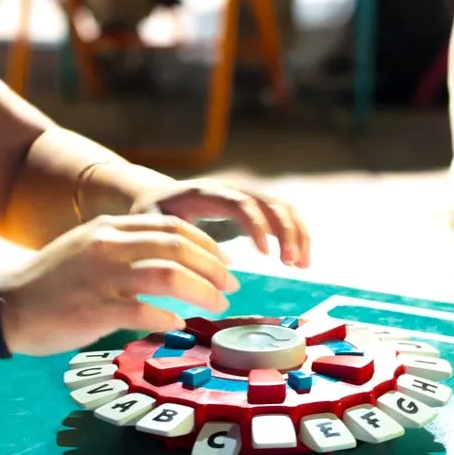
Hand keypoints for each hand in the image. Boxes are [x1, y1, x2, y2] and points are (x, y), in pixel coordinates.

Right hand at [0, 214, 237, 354]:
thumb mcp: (87, 249)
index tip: (225, 263)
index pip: (172, 226)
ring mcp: (103, 277)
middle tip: (231, 286)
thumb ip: (124, 249)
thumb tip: (170, 264)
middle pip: (179, 246)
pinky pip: (146, 310)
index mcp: (109, 229)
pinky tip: (176, 324)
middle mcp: (109, 246)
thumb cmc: (50, 284)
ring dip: (202, 292)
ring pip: (170, 276)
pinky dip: (169, 316)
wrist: (4, 306)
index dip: (206, 244)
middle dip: (214, 267)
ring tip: (216, 305)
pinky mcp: (96, 309)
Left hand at [134, 179, 310, 268]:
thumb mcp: (151, 223)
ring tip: (302, 265)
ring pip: (282, 208)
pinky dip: (295, 235)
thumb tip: (199, 263)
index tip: (267, 256)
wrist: (155, 195)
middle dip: (287, 232)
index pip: (241, 204)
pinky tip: (300, 259)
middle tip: (292, 264)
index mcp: (207, 192)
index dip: (257, 227)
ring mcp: (244, 195)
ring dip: (297, 235)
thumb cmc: (151, 212)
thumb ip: (169, 238)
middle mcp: (231, 189)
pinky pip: (281, 216)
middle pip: (270, 203)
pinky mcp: (252, 206)